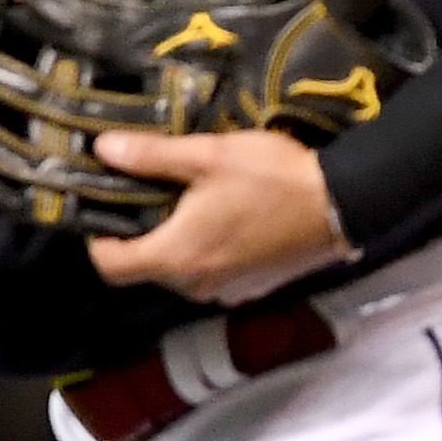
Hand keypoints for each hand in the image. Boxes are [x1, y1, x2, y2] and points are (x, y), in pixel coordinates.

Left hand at [86, 129, 355, 306]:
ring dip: (178, 245)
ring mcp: (226, 292)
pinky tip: (229, 222)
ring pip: (181, 273)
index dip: (97, 240)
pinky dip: (209, 254)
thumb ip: (151, 156)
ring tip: (193, 205)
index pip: (109, 265)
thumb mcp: (210, 156)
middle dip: (142, 236)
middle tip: (152, 195)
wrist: (344, 205)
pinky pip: (213, 276)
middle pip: (145, 269)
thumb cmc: (273, 178)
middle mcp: (195, 286)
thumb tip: (102, 148)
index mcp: (176, 256)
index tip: (105, 210)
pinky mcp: (252, 289)